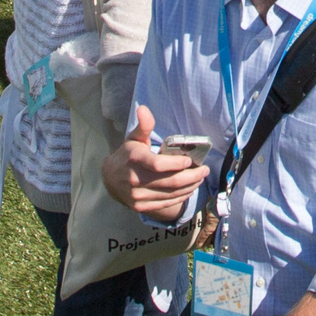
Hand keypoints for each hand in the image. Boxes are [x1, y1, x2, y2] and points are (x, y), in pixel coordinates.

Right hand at [106, 106, 209, 222]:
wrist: (111, 179)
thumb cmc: (128, 155)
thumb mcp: (134, 138)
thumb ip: (143, 125)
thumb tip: (143, 108)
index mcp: (134, 160)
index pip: (158, 164)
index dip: (177, 164)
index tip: (190, 160)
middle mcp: (134, 179)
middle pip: (170, 182)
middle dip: (192, 176)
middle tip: (204, 170)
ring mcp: (137, 196)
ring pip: (171, 194)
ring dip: (190, 187)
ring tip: (200, 178)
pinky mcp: (141, 207)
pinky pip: (166, 203)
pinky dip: (181, 197)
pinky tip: (189, 189)